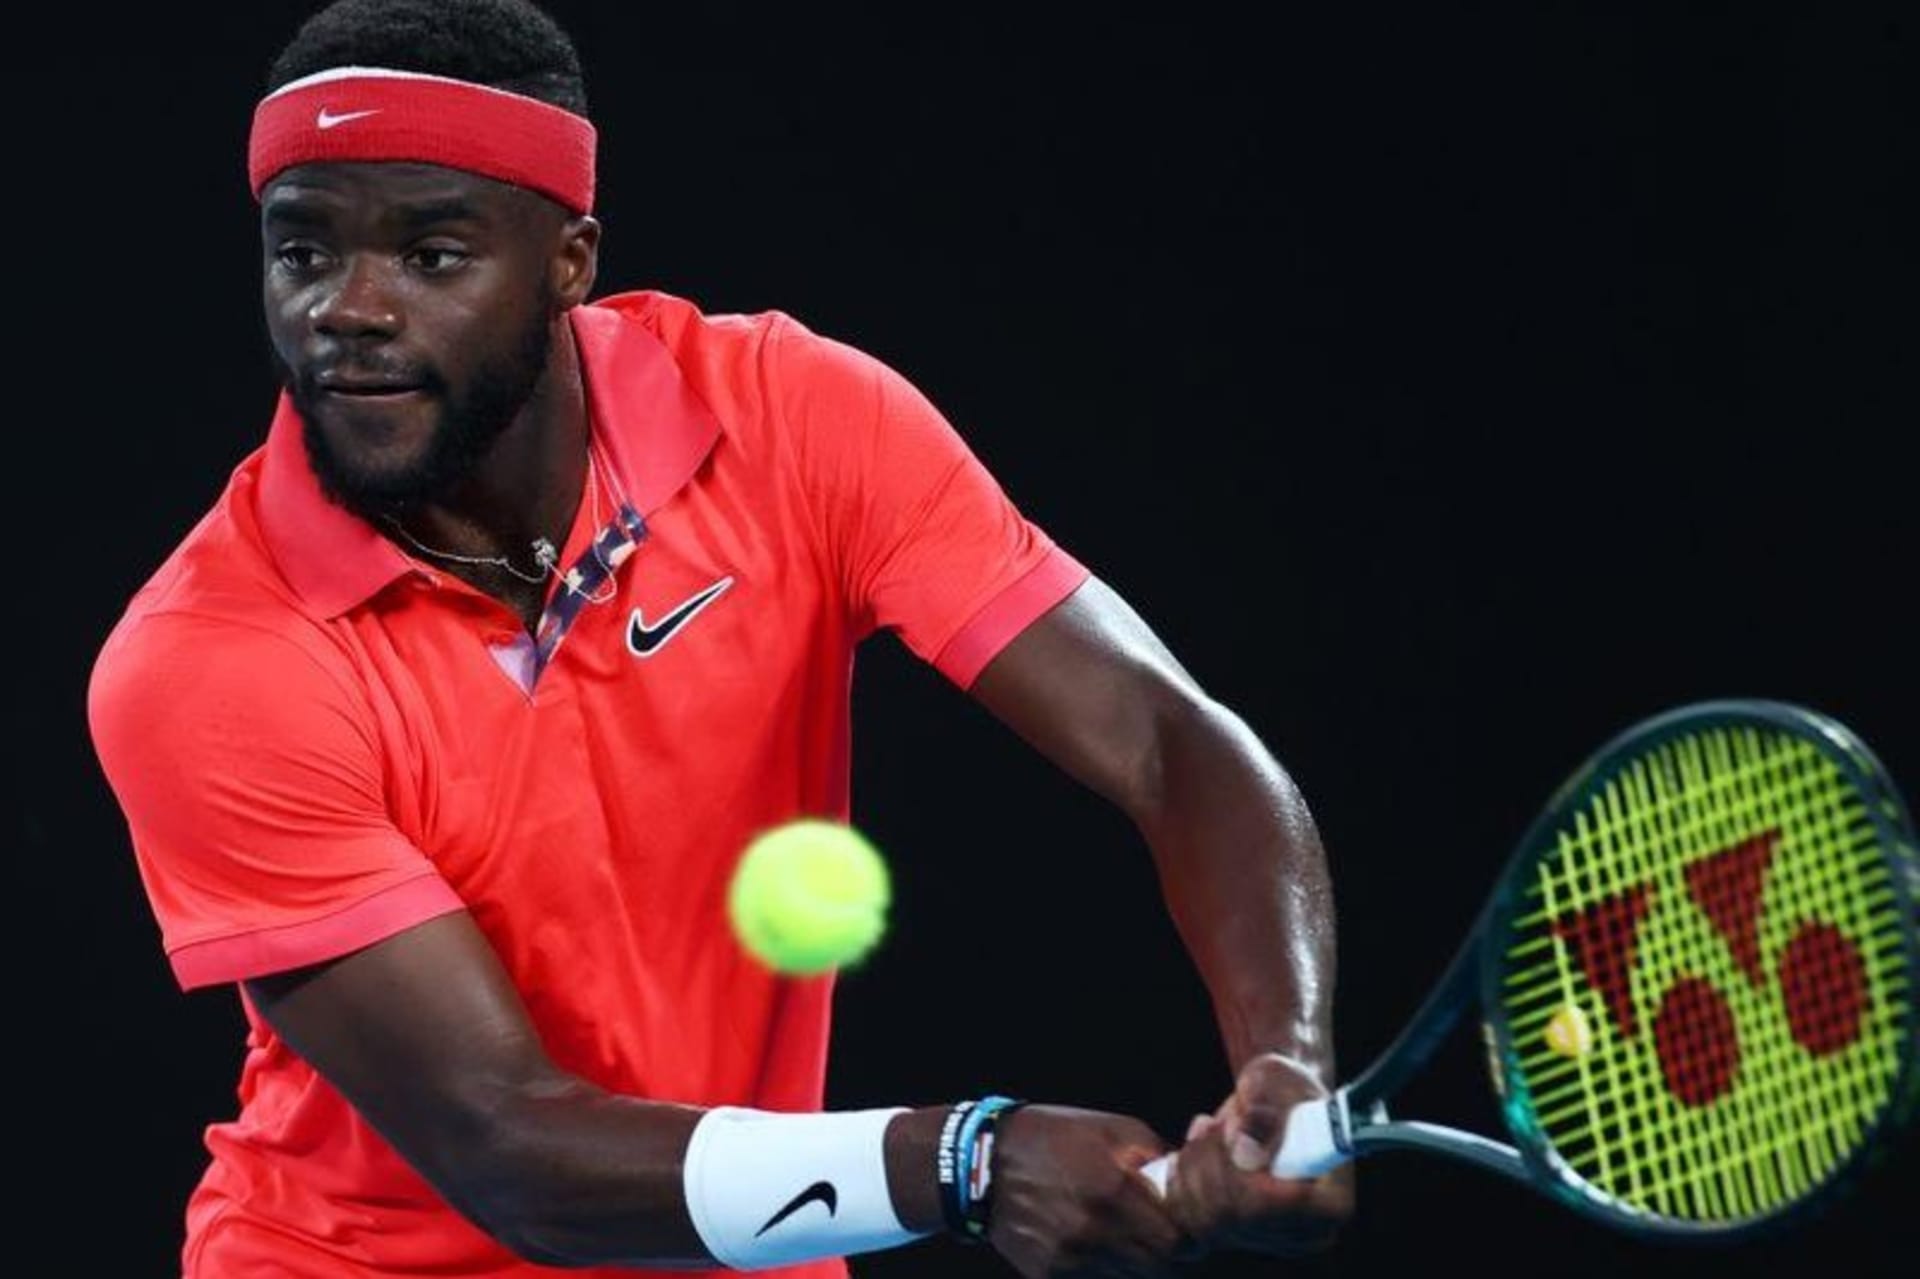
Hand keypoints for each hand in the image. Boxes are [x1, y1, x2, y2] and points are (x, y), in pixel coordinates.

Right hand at [984, 1104, 1183, 1277]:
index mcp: (1115, 1189)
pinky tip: (1092, 1242)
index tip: (1183, 1228)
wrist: (982, 1163)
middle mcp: (1095, 1230)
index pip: (1177, 1241)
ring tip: (1124, 1236)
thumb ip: (1154, 1154)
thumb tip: (1186, 1178)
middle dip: (1166, 1255)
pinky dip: (1102, 1269)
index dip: (1188, 1238)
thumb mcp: (1110, 1128)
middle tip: (1159, 1236)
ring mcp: (1071, 1257)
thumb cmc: (1053, 1137)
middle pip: (1158, 1269)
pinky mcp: (1050, 1274)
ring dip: (1135, 1263)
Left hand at [1162, 1052, 1354, 1258]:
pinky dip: (1179, 1184)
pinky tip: (1190, 1152)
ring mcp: (1269, 1239)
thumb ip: (1265, 1109)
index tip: (1229, 1125)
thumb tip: (1245, 1153)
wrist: (1273, 1101)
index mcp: (1332, 1202)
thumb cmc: (1282, 1087)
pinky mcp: (1235, 1237)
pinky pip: (1188, 1225)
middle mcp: (1304, 1233)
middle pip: (1233, 1216)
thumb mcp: (1276, 1080)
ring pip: (1205, 1220)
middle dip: (1209, 1161)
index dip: (1237, 1170)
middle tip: (1214, 1123)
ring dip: (1192, 1167)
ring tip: (1206, 1129)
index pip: (1275, 1208)